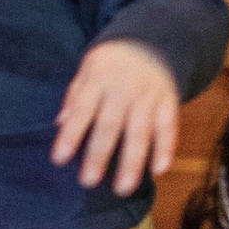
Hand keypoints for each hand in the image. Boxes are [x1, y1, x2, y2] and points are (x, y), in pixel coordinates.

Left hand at [50, 37, 182, 193]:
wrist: (152, 39)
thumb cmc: (111, 63)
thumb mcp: (87, 70)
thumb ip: (75, 96)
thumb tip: (59, 124)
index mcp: (98, 80)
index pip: (82, 110)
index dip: (71, 134)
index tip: (59, 159)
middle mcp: (123, 90)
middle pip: (110, 125)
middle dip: (99, 154)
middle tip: (88, 182)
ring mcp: (148, 96)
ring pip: (140, 131)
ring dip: (132, 162)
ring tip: (123, 188)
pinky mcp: (168, 102)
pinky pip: (168, 127)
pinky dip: (166, 148)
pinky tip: (159, 170)